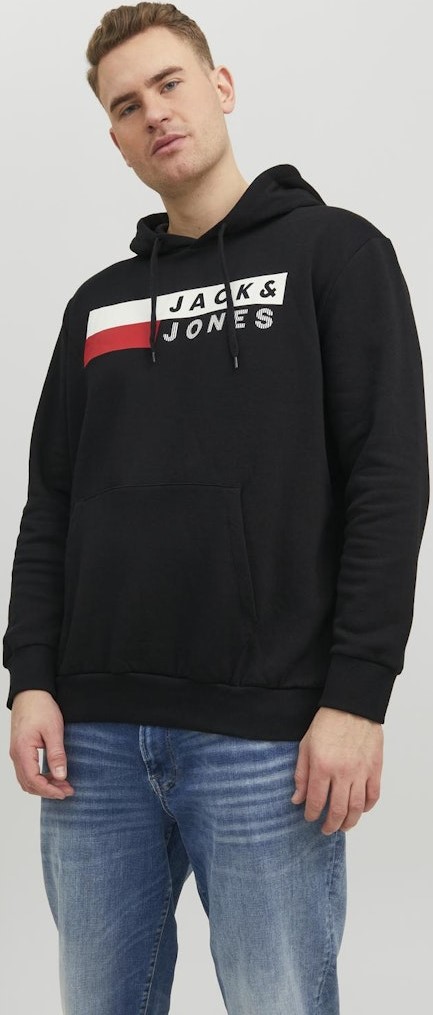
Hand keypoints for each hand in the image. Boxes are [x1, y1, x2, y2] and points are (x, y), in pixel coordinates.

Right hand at [9, 690, 74, 799]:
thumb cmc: (41, 707)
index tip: (65, 792)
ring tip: (62, 784)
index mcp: (23, 751)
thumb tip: (61, 776)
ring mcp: (16, 752)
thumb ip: (57, 754)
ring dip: (43, 785)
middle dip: (47, 791)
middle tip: (67, 791)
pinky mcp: (20, 749)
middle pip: (28, 784)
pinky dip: (39, 777)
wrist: (30, 693)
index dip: (49, 790)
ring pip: (26, 779)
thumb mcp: (54, 730)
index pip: (33, 780)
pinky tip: (53, 775)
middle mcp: (16, 755)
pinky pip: (26, 771)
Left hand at [291, 706, 382, 833]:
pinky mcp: (375, 768)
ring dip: (350, 822)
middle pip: (338, 810)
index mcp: (322, 766)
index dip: (312, 814)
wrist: (351, 706)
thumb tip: (297, 799)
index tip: (309, 818)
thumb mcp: (305, 746)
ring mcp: (361, 772)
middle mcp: (342, 773)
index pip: (316, 801)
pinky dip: (367, 807)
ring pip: (357, 808)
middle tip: (326, 829)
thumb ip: (301, 775)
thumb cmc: (326, 724)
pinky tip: (360, 810)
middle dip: (330, 825)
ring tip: (343, 827)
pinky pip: (373, 795)